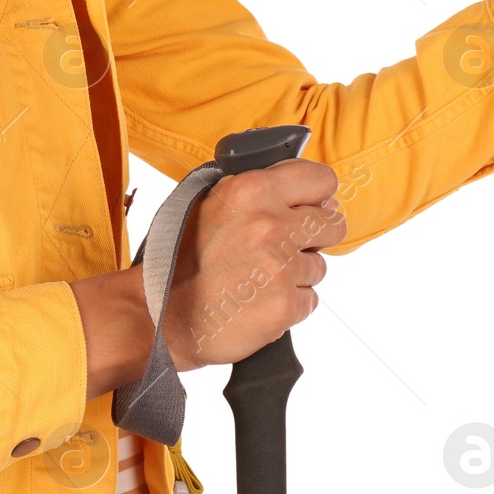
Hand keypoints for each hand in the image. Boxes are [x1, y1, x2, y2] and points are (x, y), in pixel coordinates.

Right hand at [164, 159, 345, 369]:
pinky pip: (309, 299)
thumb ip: (260, 193)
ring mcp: (280, 268)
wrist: (160, 314)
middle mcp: (269, 225)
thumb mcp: (211, 204)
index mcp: (250, 191)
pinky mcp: (284, 306)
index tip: (308, 208)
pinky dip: (289, 303)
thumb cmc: (182, 260)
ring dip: (297, 274)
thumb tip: (319, 198)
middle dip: (315, 237)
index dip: (316, 196)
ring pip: (319, 266)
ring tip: (259, 279)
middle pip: (333, 224)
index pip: (320, 179)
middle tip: (285, 249)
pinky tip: (259, 301)